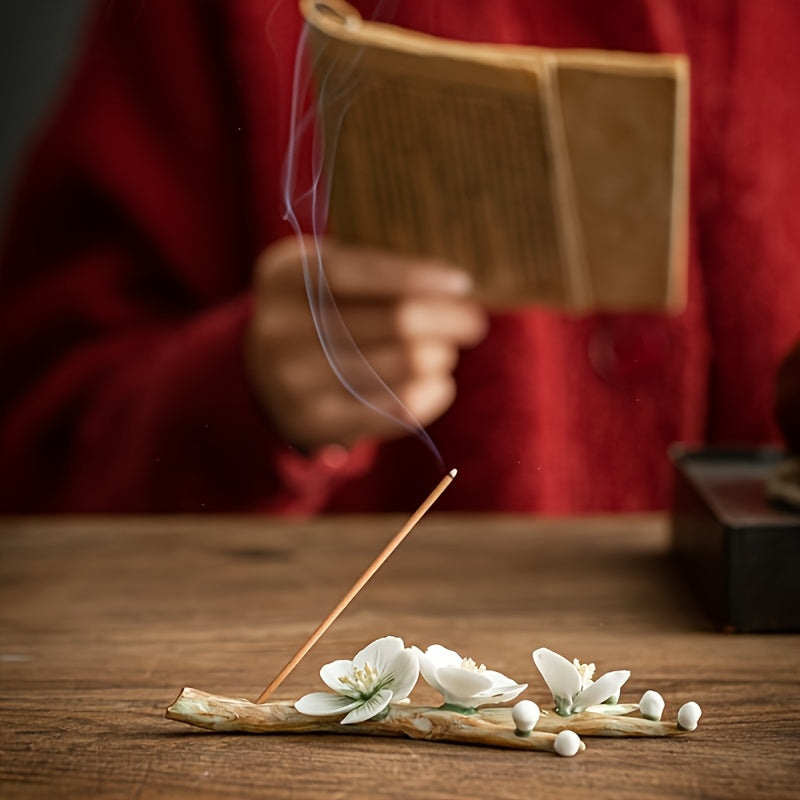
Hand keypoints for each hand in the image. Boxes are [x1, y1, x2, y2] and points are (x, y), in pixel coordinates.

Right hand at [244, 236, 487, 450]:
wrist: (265, 373)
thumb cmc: (316, 310)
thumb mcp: (321, 274)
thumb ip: (369, 266)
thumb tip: (453, 280)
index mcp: (283, 278)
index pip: (354, 271)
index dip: (412, 276)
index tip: (461, 282)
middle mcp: (280, 329)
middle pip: (387, 323)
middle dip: (443, 320)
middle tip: (474, 321)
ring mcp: (293, 380)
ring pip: (396, 368)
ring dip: (436, 358)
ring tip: (447, 351)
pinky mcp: (315, 421)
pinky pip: (390, 411)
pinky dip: (426, 397)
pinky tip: (441, 384)